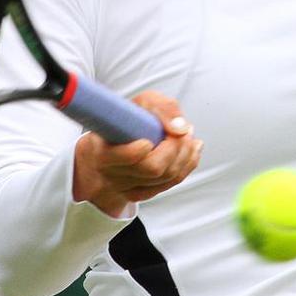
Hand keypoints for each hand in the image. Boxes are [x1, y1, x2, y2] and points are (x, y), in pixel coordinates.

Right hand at [72, 90, 201, 216]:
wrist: (116, 140)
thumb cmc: (127, 119)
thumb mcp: (142, 102)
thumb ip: (162, 108)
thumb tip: (180, 128)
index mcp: (103, 150)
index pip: (122, 157)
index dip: (137, 151)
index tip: (148, 141)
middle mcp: (113, 173)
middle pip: (152, 169)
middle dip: (175, 148)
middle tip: (183, 131)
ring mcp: (127, 187)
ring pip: (166, 178)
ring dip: (186, 155)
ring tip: (188, 136)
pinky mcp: (142, 193)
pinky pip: (171, 184)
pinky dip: (187, 165)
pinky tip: (191, 150)